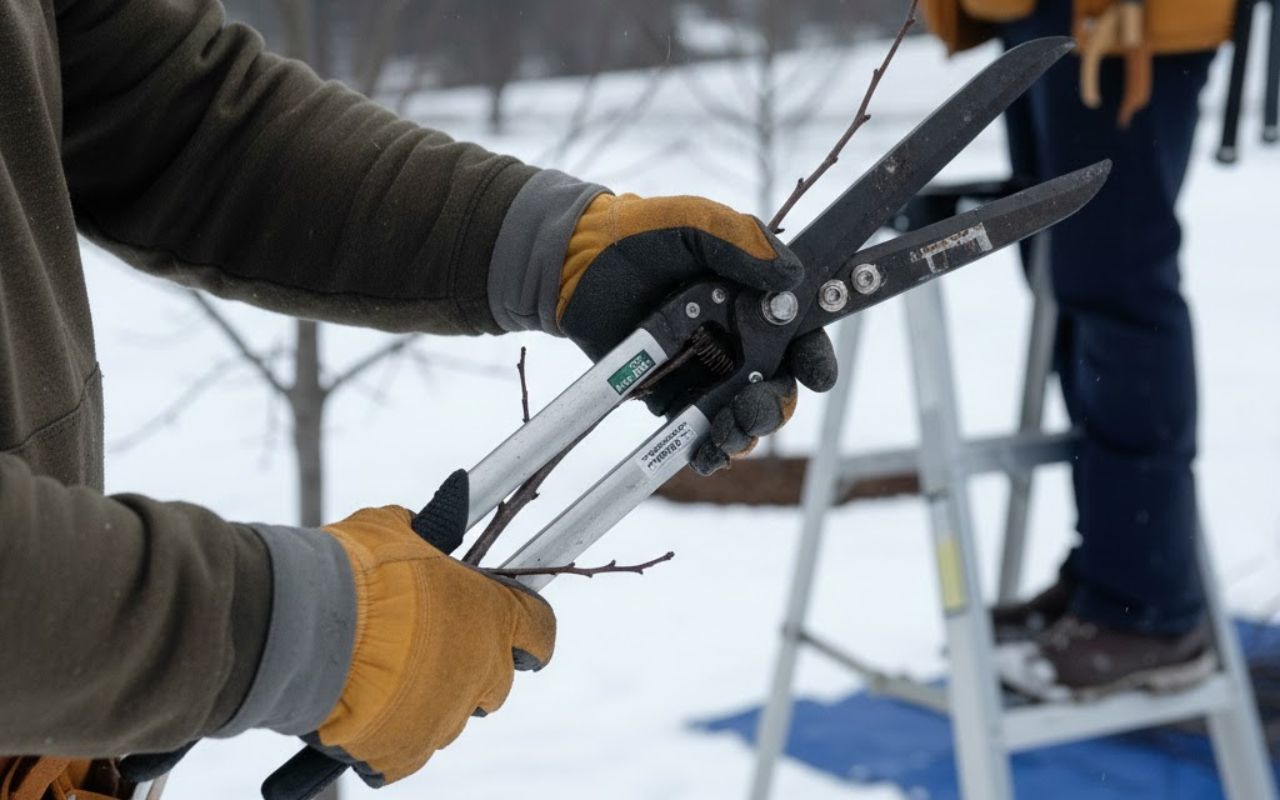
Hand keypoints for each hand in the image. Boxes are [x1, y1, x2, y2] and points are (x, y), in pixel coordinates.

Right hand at [306, 506, 555, 786]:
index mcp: (493, 615)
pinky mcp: (404, 753)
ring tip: (381, 677)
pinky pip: (407, 753)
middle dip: (471, 668)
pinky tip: (362, 714)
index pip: (539, 629)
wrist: (314, 628)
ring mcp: (446, 716)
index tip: (521, 635)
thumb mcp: (395, 531)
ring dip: (427, 700)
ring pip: (450, 715)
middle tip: (429, 650)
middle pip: (496, 681)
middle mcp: (481, 671)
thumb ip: (418, 533)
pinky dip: (390, 738)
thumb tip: (415, 525)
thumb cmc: (360, 571)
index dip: (529, 631)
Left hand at [558, 193, 837, 473]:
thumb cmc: (637, 235)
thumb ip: (740, 241)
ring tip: (729, 432)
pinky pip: (700, 430)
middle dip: (777, 405)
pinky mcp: (672, 395)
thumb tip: (790, 275)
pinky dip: (709, 448)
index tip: (816, 374)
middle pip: (778, 385)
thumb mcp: (693, 223)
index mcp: (754, 300)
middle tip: (756, 407)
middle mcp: (738, 339)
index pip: (801, 335)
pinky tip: (706, 455)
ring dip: (746, 431)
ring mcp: (706, 371)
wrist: (573, 266)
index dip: (816, 358)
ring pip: (745, 414)